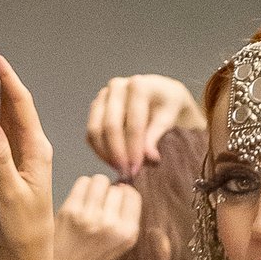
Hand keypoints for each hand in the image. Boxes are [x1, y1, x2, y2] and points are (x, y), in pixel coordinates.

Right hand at [0, 41, 53, 259]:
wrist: (29, 254)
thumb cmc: (26, 229)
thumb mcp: (12, 194)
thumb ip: (0, 158)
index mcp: (38, 150)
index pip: (21, 102)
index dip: (5, 75)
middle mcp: (32, 146)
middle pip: (13, 99)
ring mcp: (22, 152)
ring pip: (5, 110)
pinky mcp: (11, 160)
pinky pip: (0, 127)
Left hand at [52, 174, 142, 259]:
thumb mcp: (119, 247)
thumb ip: (126, 219)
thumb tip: (123, 187)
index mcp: (127, 235)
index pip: (133, 195)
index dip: (125, 195)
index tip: (118, 201)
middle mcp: (111, 225)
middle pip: (116, 188)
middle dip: (110, 193)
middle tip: (101, 207)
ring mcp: (90, 216)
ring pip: (99, 180)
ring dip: (96, 187)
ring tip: (91, 203)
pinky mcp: (71, 210)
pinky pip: (82, 182)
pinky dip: (82, 188)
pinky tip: (80, 202)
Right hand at [85, 75, 205, 176]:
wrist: (159, 96)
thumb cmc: (167, 107)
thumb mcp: (169, 118)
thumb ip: (157, 135)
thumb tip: (148, 157)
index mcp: (138, 85)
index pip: (133, 123)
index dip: (134, 149)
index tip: (136, 169)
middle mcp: (117, 87)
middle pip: (110, 126)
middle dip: (118, 154)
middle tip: (126, 174)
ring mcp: (103, 97)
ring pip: (95, 130)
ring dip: (106, 154)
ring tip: (120, 171)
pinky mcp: (95, 108)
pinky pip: (91, 134)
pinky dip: (100, 151)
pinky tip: (113, 163)